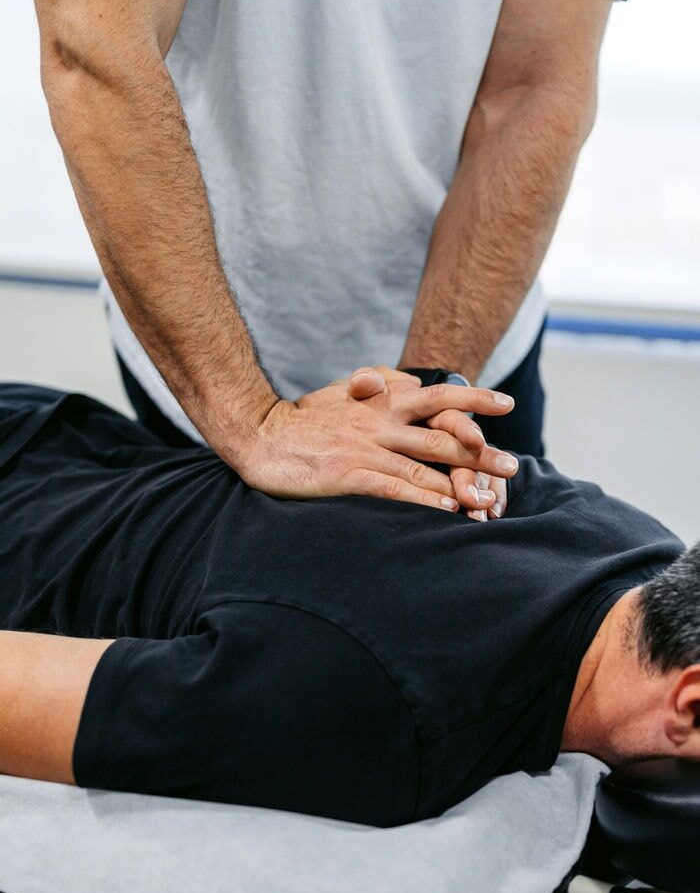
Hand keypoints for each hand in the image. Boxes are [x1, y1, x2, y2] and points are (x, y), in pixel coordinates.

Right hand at [232, 368, 516, 510]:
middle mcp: (379, 424)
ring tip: (488, 500)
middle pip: (440, 436)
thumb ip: (375, 385)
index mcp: (380, 402)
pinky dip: (422, 501)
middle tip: (512, 465)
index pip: (437, 396)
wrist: (259, 435)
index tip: (506, 404)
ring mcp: (365, 449)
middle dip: (480, 453)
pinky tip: (445, 511)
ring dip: (459, 485)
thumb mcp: (341, 392)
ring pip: (423, 467)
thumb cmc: (302, 418)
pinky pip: (393, 489)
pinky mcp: (348, 475)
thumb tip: (406, 381)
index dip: (474, 400)